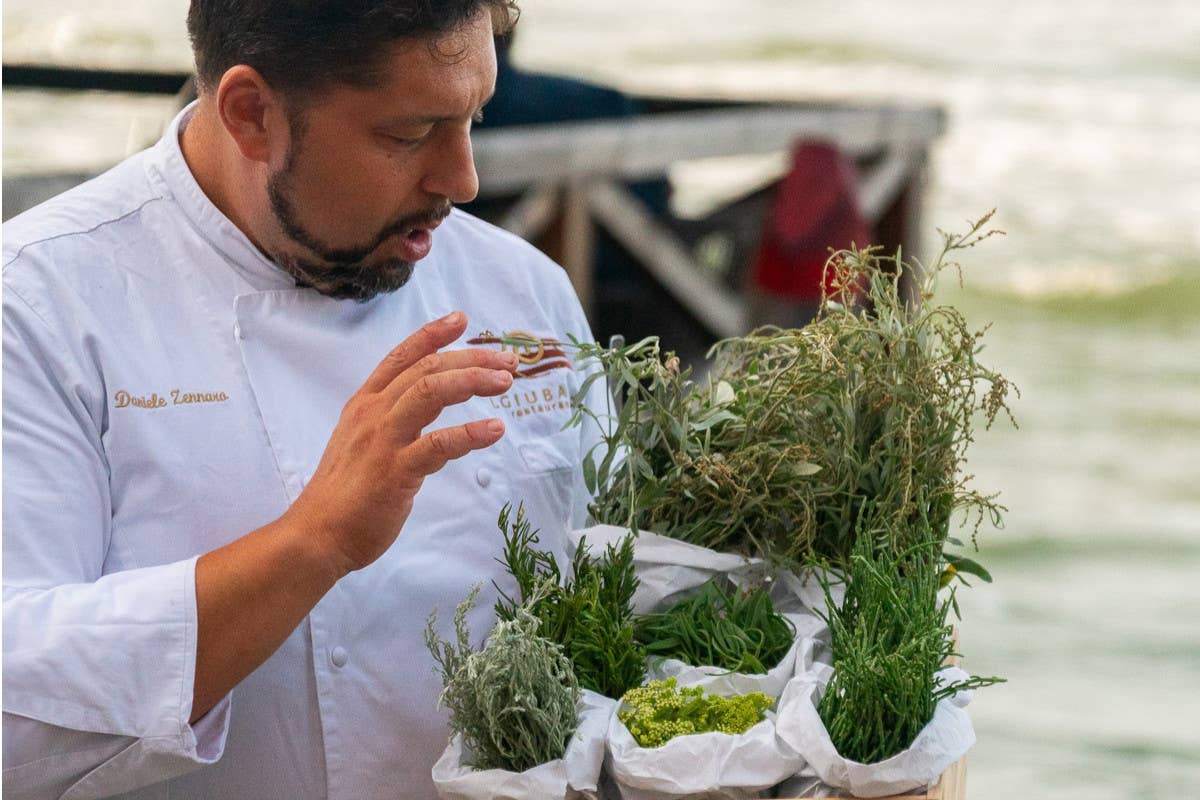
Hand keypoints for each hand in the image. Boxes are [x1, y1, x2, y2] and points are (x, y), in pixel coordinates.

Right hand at [284, 310, 515, 574]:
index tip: (460, 320)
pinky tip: (496, 429)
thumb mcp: (362, 444)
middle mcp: (373, 415)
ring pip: (431, 392)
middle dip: (470, 358)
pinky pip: (438, 444)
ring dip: (472, 381)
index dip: (431, 335)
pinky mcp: (396, 472)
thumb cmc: (343, 496)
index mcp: (364, 406)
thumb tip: (425, 408)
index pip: (400, 358)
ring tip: (505, 382)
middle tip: (507, 361)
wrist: (315, 537)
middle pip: (426, 369)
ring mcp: (383, 441)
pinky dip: (470, 433)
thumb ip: (390, 422)